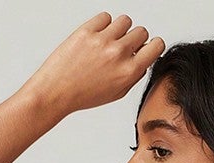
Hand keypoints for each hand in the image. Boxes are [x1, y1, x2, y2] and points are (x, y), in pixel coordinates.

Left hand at [21, 13, 165, 120]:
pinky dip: (103, 24)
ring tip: (109, 41)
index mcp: (129, 71)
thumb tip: (143, 60)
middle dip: (135, 38)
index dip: (153, 45)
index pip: (156, 46)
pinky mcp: (88, 30)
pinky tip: (97, 36)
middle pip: (141, 31)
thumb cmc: (83, 95)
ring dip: (120, 29)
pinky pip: (105, 17)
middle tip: (123, 47)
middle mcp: (118, 53)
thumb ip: (133, 76)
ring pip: (125, 20)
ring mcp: (103, 40)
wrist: (57, 91)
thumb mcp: (116, 93)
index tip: (148, 46)